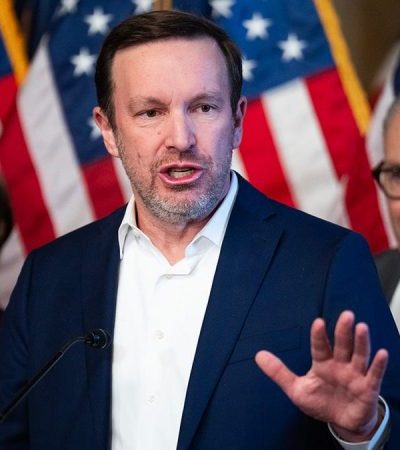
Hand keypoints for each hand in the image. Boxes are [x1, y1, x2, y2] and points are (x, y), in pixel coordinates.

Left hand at [255, 311, 387, 441]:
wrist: (341, 422)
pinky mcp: (368, 389)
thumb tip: (258, 355)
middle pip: (342, 345)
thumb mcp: (296, 389)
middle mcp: (340, 365)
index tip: (318, 322)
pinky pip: (374, 375)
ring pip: (359, 356)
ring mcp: (355, 375)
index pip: (320, 346)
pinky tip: (381, 353)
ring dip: (361, 342)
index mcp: (322, 363)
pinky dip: (377, 365)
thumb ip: (279, 372)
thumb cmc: (321, 402)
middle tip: (346, 315)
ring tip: (362, 327)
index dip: (319, 335)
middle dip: (343, 331)